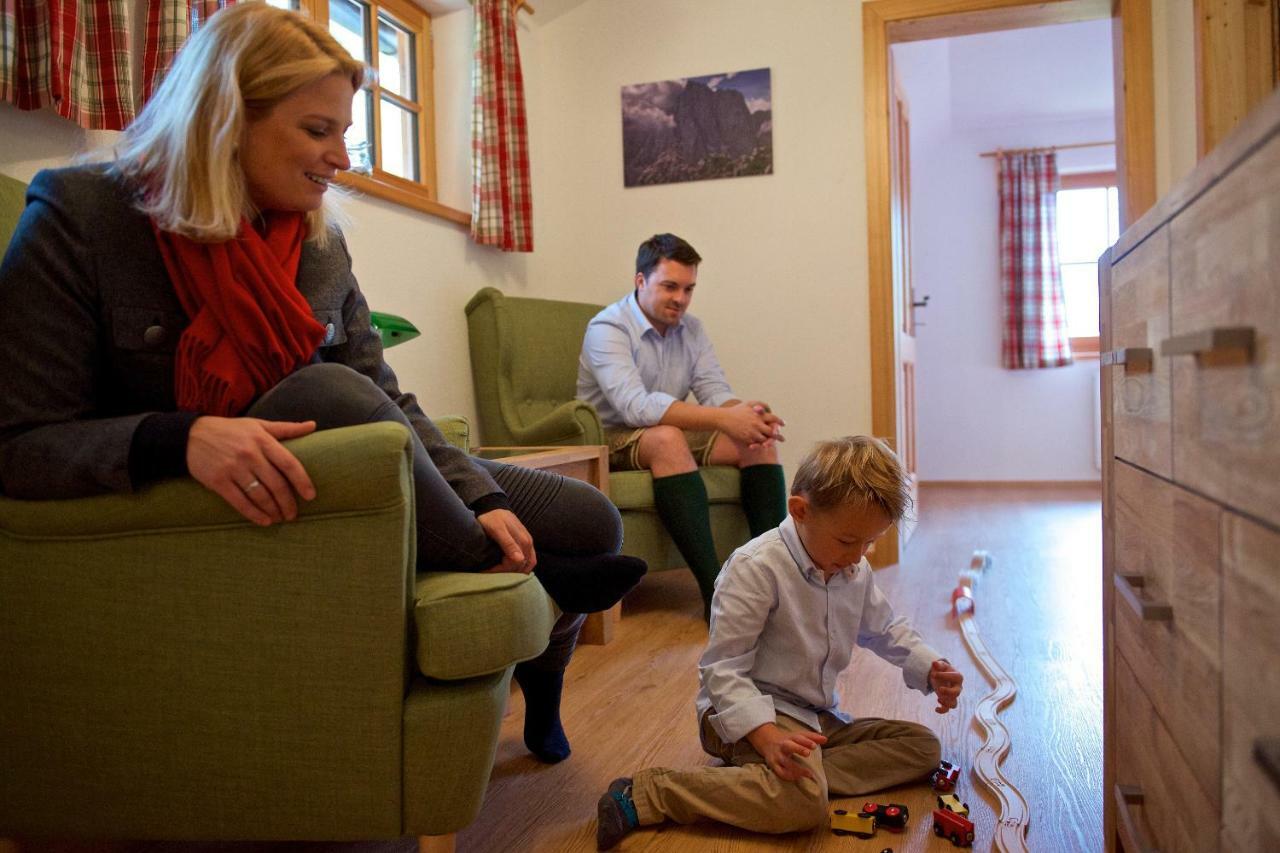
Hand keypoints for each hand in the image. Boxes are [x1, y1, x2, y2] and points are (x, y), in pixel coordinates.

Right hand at [187, 416, 316, 525]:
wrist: (190, 435)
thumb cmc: (230, 430)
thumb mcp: (258, 425)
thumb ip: (286, 428)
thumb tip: (313, 425)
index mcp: (262, 440)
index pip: (289, 464)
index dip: (302, 481)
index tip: (310, 496)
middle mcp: (250, 454)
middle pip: (276, 484)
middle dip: (288, 503)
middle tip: (293, 514)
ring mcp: (233, 468)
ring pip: (260, 496)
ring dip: (273, 510)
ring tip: (280, 518)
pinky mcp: (218, 481)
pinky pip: (240, 502)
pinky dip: (254, 514)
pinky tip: (264, 521)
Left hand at [476, 508, 535, 573]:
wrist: (493, 506)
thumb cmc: (492, 518)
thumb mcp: (497, 530)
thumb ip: (508, 544)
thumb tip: (520, 560)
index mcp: (523, 541)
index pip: (517, 564)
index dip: (503, 569)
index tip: (489, 568)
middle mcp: (528, 543)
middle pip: (523, 566)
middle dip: (507, 572)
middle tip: (491, 570)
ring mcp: (528, 543)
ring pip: (528, 565)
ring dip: (515, 571)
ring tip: (500, 570)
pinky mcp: (525, 543)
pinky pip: (529, 560)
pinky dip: (521, 567)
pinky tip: (510, 568)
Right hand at [718, 402, 785, 447]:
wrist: (724, 419)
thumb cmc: (736, 410)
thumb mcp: (749, 403)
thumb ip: (760, 404)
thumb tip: (769, 409)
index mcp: (759, 415)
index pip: (773, 419)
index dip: (779, 422)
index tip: (783, 424)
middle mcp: (757, 424)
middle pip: (771, 432)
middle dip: (777, 436)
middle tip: (782, 439)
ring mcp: (751, 432)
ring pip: (764, 439)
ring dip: (768, 442)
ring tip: (772, 444)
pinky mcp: (746, 439)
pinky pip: (755, 444)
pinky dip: (759, 445)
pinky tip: (762, 446)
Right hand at [745, 722, 827, 781]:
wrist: (767, 741)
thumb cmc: (788, 740)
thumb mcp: (798, 736)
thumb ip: (812, 737)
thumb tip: (825, 739)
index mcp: (790, 738)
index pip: (798, 738)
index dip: (806, 741)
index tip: (814, 745)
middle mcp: (782, 746)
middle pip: (789, 746)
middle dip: (798, 749)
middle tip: (808, 754)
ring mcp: (777, 756)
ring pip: (786, 762)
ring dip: (797, 768)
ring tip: (809, 774)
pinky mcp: (773, 765)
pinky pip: (780, 772)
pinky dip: (789, 776)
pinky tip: (799, 777)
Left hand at [929, 659, 963, 713]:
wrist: (941, 676)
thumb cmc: (942, 670)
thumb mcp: (941, 665)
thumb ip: (938, 664)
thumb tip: (934, 663)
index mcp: (958, 677)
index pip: (956, 677)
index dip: (945, 676)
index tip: (934, 674)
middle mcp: (958, 688)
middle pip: (957, 693)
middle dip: (948, 692)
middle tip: (939, 689)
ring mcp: (953, 696)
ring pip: (954, 704)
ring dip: (946, 703)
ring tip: (938, 699)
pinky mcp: (947, 701)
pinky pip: (947, 709)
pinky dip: (942, 710)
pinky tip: (936, 708)